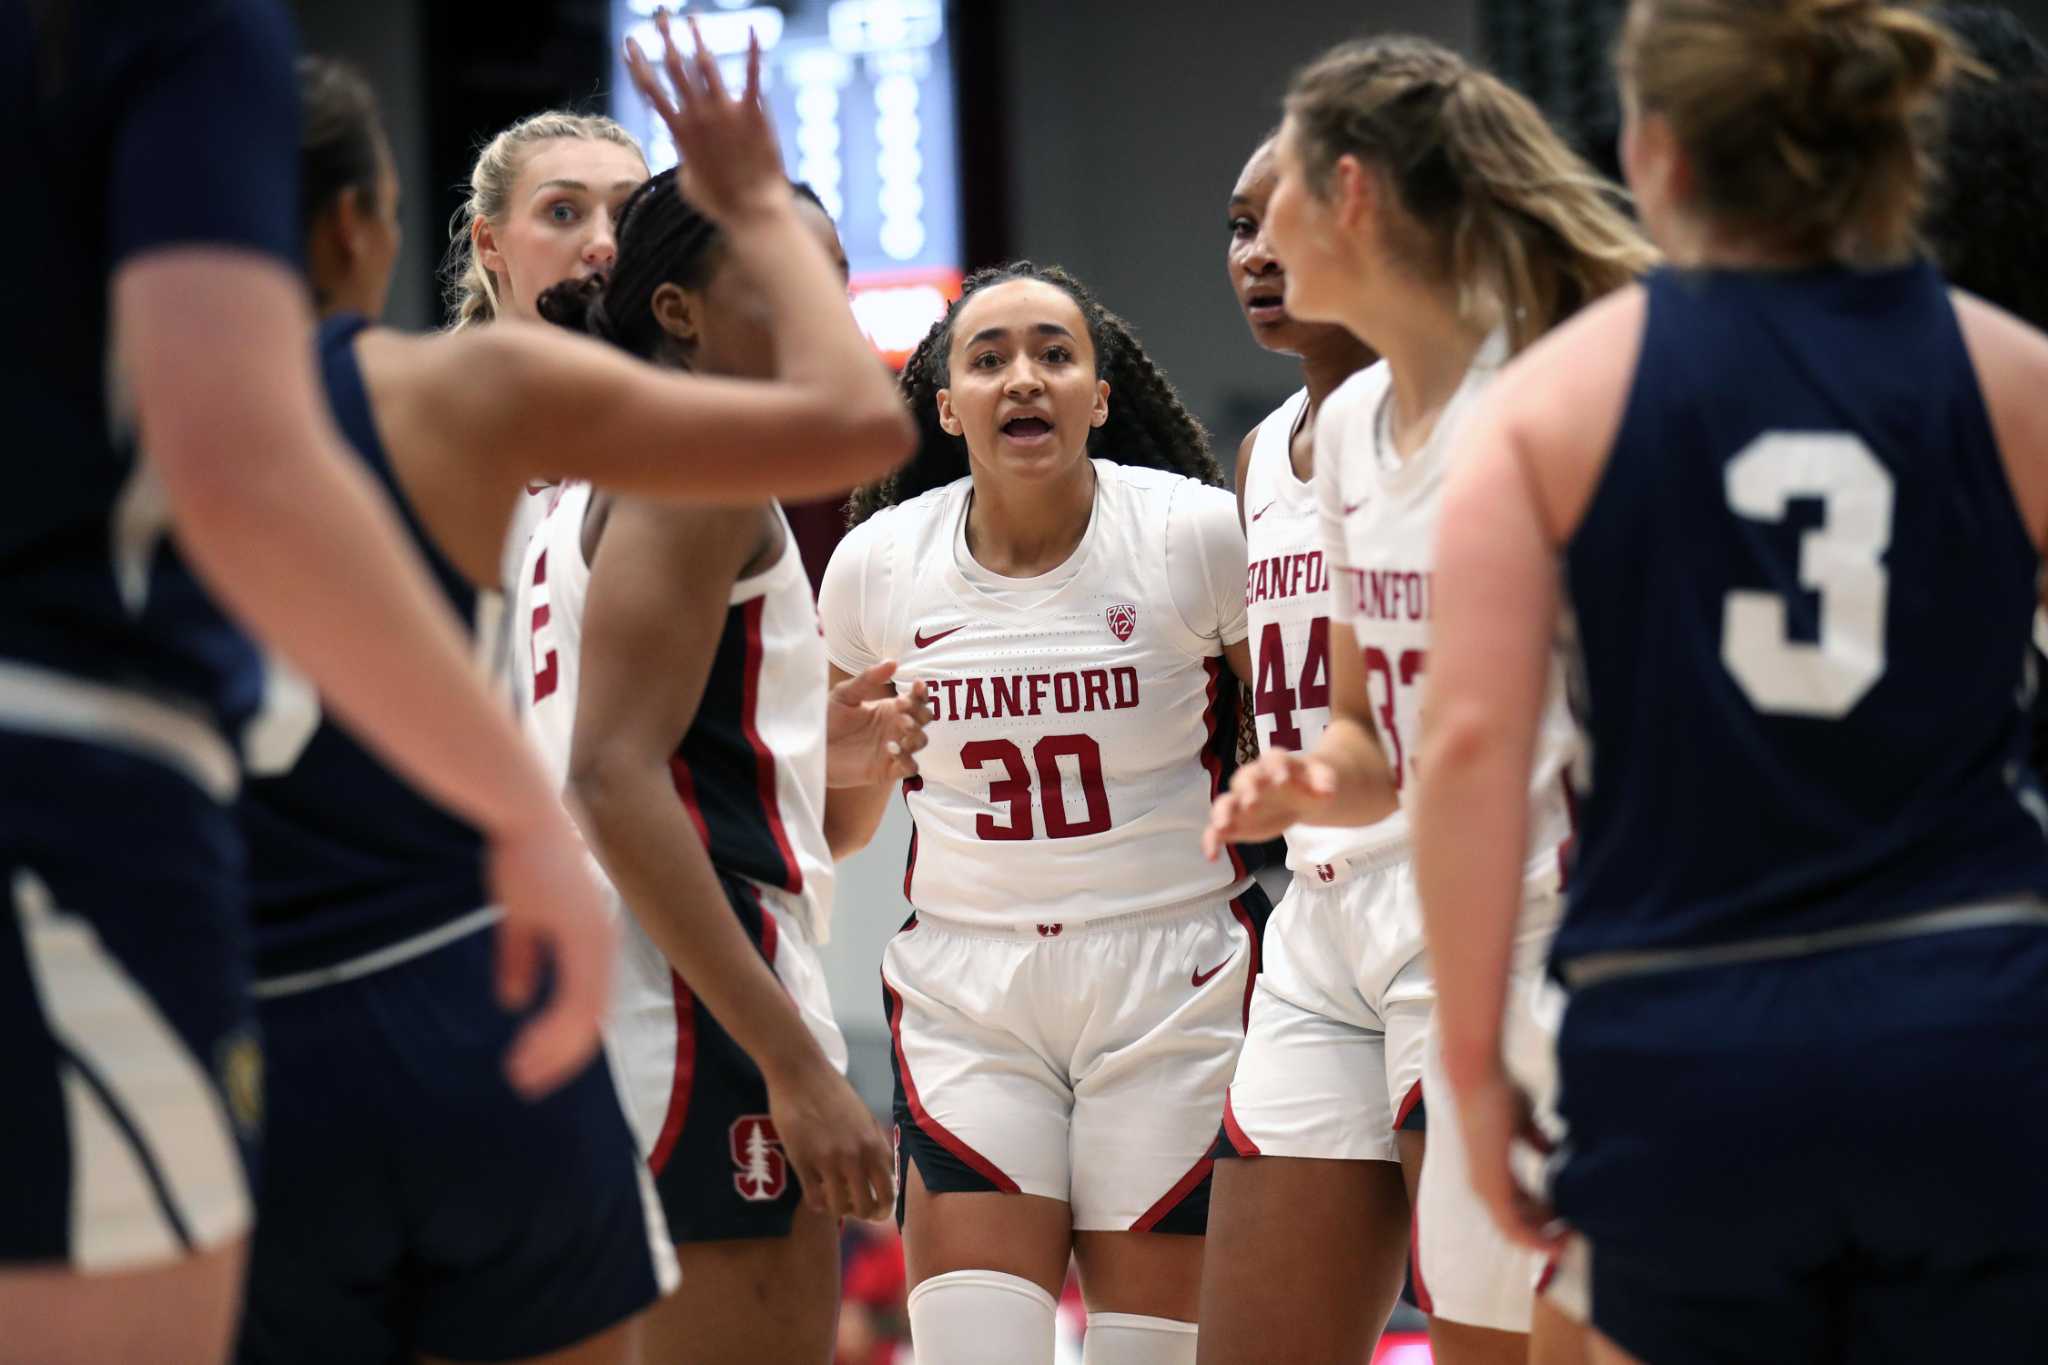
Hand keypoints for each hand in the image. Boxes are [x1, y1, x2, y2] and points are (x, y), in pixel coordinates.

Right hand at [488, 810, 618, 1098]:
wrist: (525, 814)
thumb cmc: (524, 856)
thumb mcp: (520, 916)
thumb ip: (520, 958)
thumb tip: (514, 1001)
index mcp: (592, 940)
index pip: (588, 1005)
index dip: (563, 1039)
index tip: (533, 1063)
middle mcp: (601, 944)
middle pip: (591, 1019)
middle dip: (561, 1056)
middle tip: (529, 1081)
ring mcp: (596, 941)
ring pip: (586, 1018)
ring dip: (555, 1051)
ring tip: (524, 1074)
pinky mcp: (583, 936)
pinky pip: (575, 999)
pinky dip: (553, 1031)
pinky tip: (527, 1049)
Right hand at [623, 10, 792, 225]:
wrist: (754, 210)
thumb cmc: (720, 204)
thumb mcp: (687, 183)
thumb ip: (683, 160)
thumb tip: (685, 156)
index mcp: (679, 131)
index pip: (650, 89)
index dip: (637, 63)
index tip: (628, 42)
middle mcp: (698, 115)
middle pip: (674, 67)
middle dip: (664, 36)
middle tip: (660, 14)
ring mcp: (726, 112)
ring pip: (707, 64)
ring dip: (697, 37)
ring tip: (692, 16)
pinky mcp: (754, 112)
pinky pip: (752, 74)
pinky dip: (753, 50)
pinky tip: (754, 29)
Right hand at [764, 1052, 895, 1221]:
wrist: (801, 1073)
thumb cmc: (833, 1092)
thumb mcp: (864, 1118)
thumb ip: (873, 1146)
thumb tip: (882, 1174)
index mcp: (875, 1145)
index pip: (889, 1192)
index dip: (882, 1206)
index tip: (874, 1207)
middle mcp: (856, 1157)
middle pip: (867, 1207)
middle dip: (861, 1213)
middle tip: (852, 1206)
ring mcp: (829, 1161)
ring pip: (840, 1209)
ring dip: (838, 1210)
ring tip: (833, 1199)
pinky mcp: (803, 1162)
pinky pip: (815, 1200)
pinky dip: (818, 1204)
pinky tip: (817, 1195)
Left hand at [827, 661, 930, 786]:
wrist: (810, 748)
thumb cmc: (825, 719)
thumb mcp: (845, 695)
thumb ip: (868, 679)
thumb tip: (893, 662)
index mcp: (888, 709)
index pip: (916, 699)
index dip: (921, 692)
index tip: (916, 685)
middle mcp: (894, 728)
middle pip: (924, 719)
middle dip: (919, 714)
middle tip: (901, 712)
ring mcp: (893, 749)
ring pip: (921, 742)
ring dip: (915, 735)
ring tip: (898, 732)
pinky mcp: (886, 770)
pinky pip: (910, 767)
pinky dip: (908, 760)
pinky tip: (892, 751)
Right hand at [1202, 750, 1336, 859]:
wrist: (1301, 796)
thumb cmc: (1308, 784)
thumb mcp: (1323, 779)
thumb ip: (1324, 781)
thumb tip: (1329, 790)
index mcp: (1276, 764)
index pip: (1273, 759)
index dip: (1277, 767)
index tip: (1282, 779)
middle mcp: (1254, 779)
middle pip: (1245, 779)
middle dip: (1247, 790)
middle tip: (1251, 804)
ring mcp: (1241, 800)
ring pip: (1226, 802)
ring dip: (1222, 813)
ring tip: (1222, 826)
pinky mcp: (1235, 821)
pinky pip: (1217, 829)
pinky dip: (1211, 841)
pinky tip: (1212, 856)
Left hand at [1452, 1062, 1565, 1253]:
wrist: (1477, 1076)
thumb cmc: (1497, 1090)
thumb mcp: (1522, 1120)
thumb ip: (1534, 1138)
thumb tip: (1550, 1149)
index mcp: (1490, 1170)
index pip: (1518, 1204)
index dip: (1545, 1213)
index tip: (1571, 1217)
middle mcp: (1483, 1185)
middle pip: (1519, 1222)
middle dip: (1549, 1230)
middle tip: (1578, 1231)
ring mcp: (1484, 1189)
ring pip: (1516, 1231)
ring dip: (1545, 1239)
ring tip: (1573, 1239)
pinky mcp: (1489, 1189)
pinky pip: (1513, 1230)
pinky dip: (1535, 1240)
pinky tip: (1559, 1242)